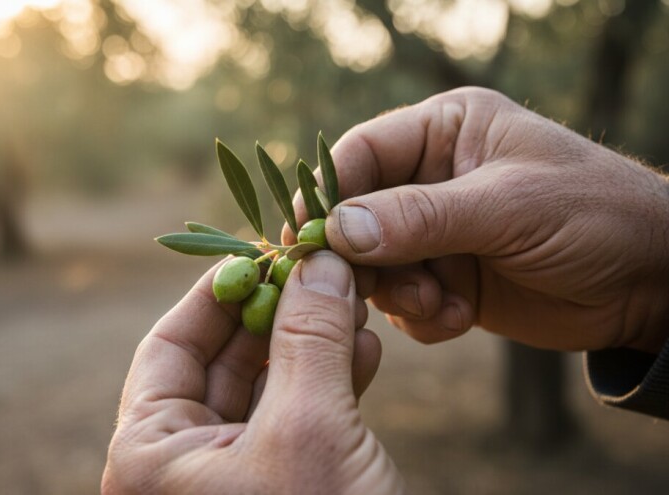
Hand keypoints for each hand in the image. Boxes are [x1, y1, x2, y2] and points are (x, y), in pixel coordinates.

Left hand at [102, 252, 403, 493]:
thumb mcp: (310, 430)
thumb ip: (311, 338)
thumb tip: (319, 261)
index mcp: (149, 456)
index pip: (168, 346)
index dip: (217, 292)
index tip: (263, 251)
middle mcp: (178, 468)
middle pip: (219, 362)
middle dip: (276, 312)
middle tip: (319, 270)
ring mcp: (229, 481)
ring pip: (265, 388)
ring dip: (310, 343)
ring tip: (352, 302)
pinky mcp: (277, 489)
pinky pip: (295, 421)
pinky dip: (329, 382)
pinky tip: (366, 350)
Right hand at [285, 87, 668, 352]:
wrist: (651, 285)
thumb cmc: (594, 216)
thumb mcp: (508, 207)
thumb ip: (421, 218)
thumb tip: (337, 231)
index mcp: (445, 132)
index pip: (361, 154)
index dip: (328, 194)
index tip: (306, 237)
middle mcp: (431, 178)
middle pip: (357, 215)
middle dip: (366, 258)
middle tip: (378, 288)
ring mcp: (437, 232)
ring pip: (375, 265)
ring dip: (399, 293)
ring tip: (443, 304)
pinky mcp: (447, 279)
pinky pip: (403, 301)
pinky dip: (422, 317)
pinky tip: (460, 318)